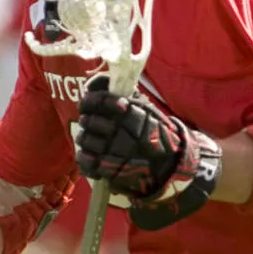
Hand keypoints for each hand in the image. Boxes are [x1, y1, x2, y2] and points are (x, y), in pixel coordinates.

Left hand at [76, 78, 221, 229]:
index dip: (90, 100)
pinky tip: (90, 155)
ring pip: (84, 139)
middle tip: (90, 120)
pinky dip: (84, 157)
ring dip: (85, 138)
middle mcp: (122, 131)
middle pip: (89, 120)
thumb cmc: (153, 131)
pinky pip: (85, 161)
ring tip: (90, 138)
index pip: (99, 100)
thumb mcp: (144, 107)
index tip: (91, 103)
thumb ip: (121, 94)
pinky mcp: (110, 170)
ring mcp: (115, 152)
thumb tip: (92, 83)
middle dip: (88, 120)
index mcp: (131, 112)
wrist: (168, 164)